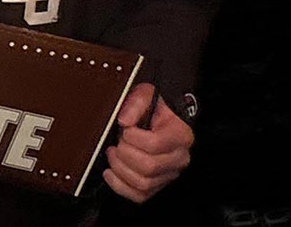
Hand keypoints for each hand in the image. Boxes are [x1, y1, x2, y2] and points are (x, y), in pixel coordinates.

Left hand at [102, 83, 194, 202]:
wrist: (163, 115)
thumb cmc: (155, 106)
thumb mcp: (146, 94)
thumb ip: (135, 103)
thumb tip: (124, 121)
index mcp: (180, 135)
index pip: (155, 144)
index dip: (133, 137)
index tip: (125, 129)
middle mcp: (179, 158)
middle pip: (149, 167)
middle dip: (124, 154)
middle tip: (117, 142)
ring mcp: (169, 173)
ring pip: (143, 183)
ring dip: (120, 169)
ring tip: (113, 154)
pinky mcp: (158, 183)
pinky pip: (140, 195)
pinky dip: (120, 187)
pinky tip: (110, 173)